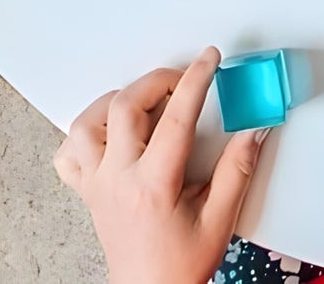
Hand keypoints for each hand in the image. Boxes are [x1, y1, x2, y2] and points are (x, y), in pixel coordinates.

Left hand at [54, 47, 267, 283]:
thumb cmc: (180, 266)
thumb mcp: (220, 219)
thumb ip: (238, 169)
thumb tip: (255, 129)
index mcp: (152, 187)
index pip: (175, 118)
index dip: (195, 80)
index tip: (208, 59)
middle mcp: (117, 181)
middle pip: (125, 107)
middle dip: (158, 80)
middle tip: (183, 79)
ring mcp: (97, 185)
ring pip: (87, 123)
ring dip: (117, 101)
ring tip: (146, 100)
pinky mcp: (88, 192)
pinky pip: (69, 153)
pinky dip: (85, 132)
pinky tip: (110, 130)